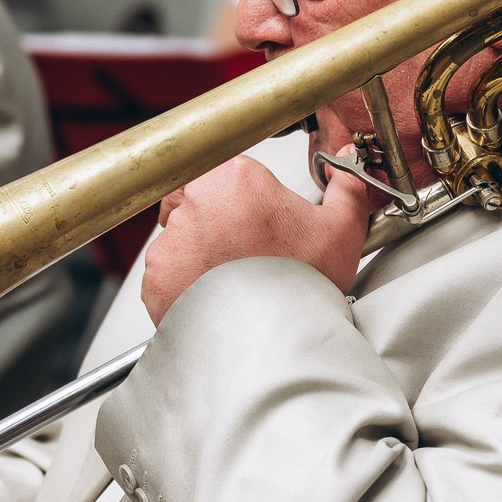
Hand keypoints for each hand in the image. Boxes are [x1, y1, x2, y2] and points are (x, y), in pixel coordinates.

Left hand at [140, 156, 373, 323]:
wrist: (275, 339)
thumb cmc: (303, 284)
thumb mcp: (340, 229)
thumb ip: (345, 188)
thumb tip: (344, 163)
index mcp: (234, 179)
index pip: (221, 171)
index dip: (236, 195)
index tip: (248, 214)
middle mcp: (195, 203)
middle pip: (193, 201)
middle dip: (212, 222)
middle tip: (241, 249)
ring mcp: (172, 242)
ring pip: (178, 239)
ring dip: (197, 255)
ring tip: (231, 279)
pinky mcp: (156, 278)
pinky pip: (163, 275)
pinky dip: (182, 286)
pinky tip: (214, 295)